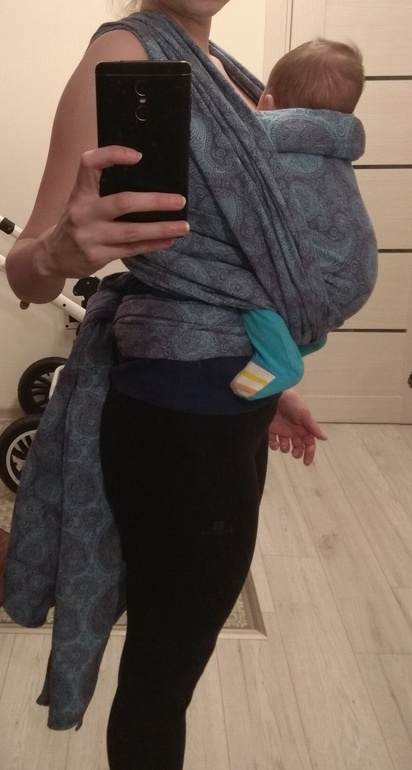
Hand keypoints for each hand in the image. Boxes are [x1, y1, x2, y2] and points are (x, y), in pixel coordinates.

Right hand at [42, 145, 188, 278]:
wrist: (52, 256)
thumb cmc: (75, 222)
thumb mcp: (80, 200)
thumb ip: (103, 189)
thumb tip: (148, 181)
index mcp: (79, 193)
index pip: (90, 164)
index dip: (112, 155)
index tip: (138, 156)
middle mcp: (82, 213)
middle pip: (123, 203)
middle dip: (155, 202)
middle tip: (180, 201)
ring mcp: (90, 237)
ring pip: (132, 232)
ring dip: (161, 229)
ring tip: (183, 226)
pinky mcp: (98, 257)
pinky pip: (131, 250)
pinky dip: (152, 245)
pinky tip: (168, 240)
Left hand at [268, 388, 326, 465]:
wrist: (273, 394)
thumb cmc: (291, 401)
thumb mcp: (304, 413)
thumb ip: (313, 427)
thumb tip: (325, 438)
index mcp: (303, 427)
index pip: (309, 443)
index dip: (309, 453)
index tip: (306, 462)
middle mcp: (293, 430)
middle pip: (298, 446)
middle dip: (297, 452)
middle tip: (294, 453)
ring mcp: (281, 430)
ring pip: (285, 446)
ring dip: (285, 449)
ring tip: (283, 445)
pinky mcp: (270, 430)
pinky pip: (273, 442)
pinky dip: (274, 445)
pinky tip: (274, 443)